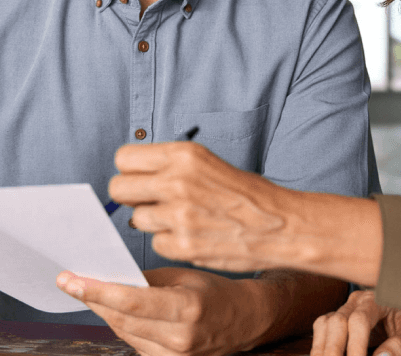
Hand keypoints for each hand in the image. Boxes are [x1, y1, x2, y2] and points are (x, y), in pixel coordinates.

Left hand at [56, 267, 271, 355]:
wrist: (245, 320)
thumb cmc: (216, 292)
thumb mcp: (184, 275)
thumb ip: (147, 280)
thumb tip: (109, 277)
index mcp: (187, 308)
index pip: (131, 302)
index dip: (97, 291)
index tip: (71, 280)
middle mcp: (181, 338)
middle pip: (122, 320)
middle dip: (93, 299)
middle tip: (70, 282)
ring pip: (124, 333)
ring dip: (105, 312)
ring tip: (90, 292)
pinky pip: (135, 344)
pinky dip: (123, 326)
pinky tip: (116, 311)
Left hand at [108, 141, 293, 272]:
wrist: (280, 224)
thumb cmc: (245, 194)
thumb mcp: (207, 163)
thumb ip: (169, 167)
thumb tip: (133, 178)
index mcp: (183, 155)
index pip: (124, 158)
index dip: (131, 171)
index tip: (141, 179)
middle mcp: (177, 181)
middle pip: (119, 188)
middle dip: (131, 197)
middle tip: (151, 202)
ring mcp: (178, 215)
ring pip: (136, 219)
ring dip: (153, 222)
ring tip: (181, 220)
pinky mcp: (182, 245)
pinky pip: (155, 243)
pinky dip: (169, 243)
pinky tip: (192, 236)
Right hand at [311, 290, 400, 355]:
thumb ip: (400, 345)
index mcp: (376, 300)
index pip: (359, 321)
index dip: (355, 346)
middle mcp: (356, 301)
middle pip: (336, 322)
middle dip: (333, 350)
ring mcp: (344, 308)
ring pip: (324, 324)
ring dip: (323, 349)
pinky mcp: (336, 318)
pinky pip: (321, 330)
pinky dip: (320, 347)